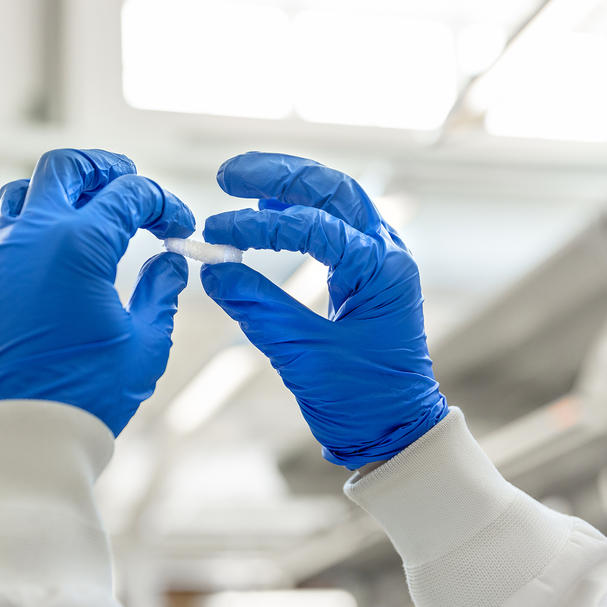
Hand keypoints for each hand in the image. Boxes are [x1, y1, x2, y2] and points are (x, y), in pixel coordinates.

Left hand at [0, 148, 195, 435]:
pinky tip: (15, 226)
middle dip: (103, 168)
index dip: (163, 204)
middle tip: (127, 181)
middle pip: (65, 169)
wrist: (20, 435)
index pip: (129, 196)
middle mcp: (30, 237)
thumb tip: (170, 260)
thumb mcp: (145, 344)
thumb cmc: (88, 394)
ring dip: (52, 191)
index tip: (179, 225)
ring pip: (16, 192)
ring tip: (77, 206)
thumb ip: (161, 291)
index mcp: (80, 245)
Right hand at [200, 152, 446, 467]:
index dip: (259, 227)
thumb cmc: (360, 400)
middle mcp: (387, 253)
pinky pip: (332, 223)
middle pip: (333, 189)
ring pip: (334, 197)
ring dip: (287, 184)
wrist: (394, 431)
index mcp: (382, 271)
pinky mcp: (364, 271)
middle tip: (228, 175)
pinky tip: (264, 209)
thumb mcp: (302, 355)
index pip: (315, 228)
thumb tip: (212, 271)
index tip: (216, 233)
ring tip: (239, 181)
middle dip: (279, 176)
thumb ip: (258, 308)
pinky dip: (296, 210)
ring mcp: (379, 258)